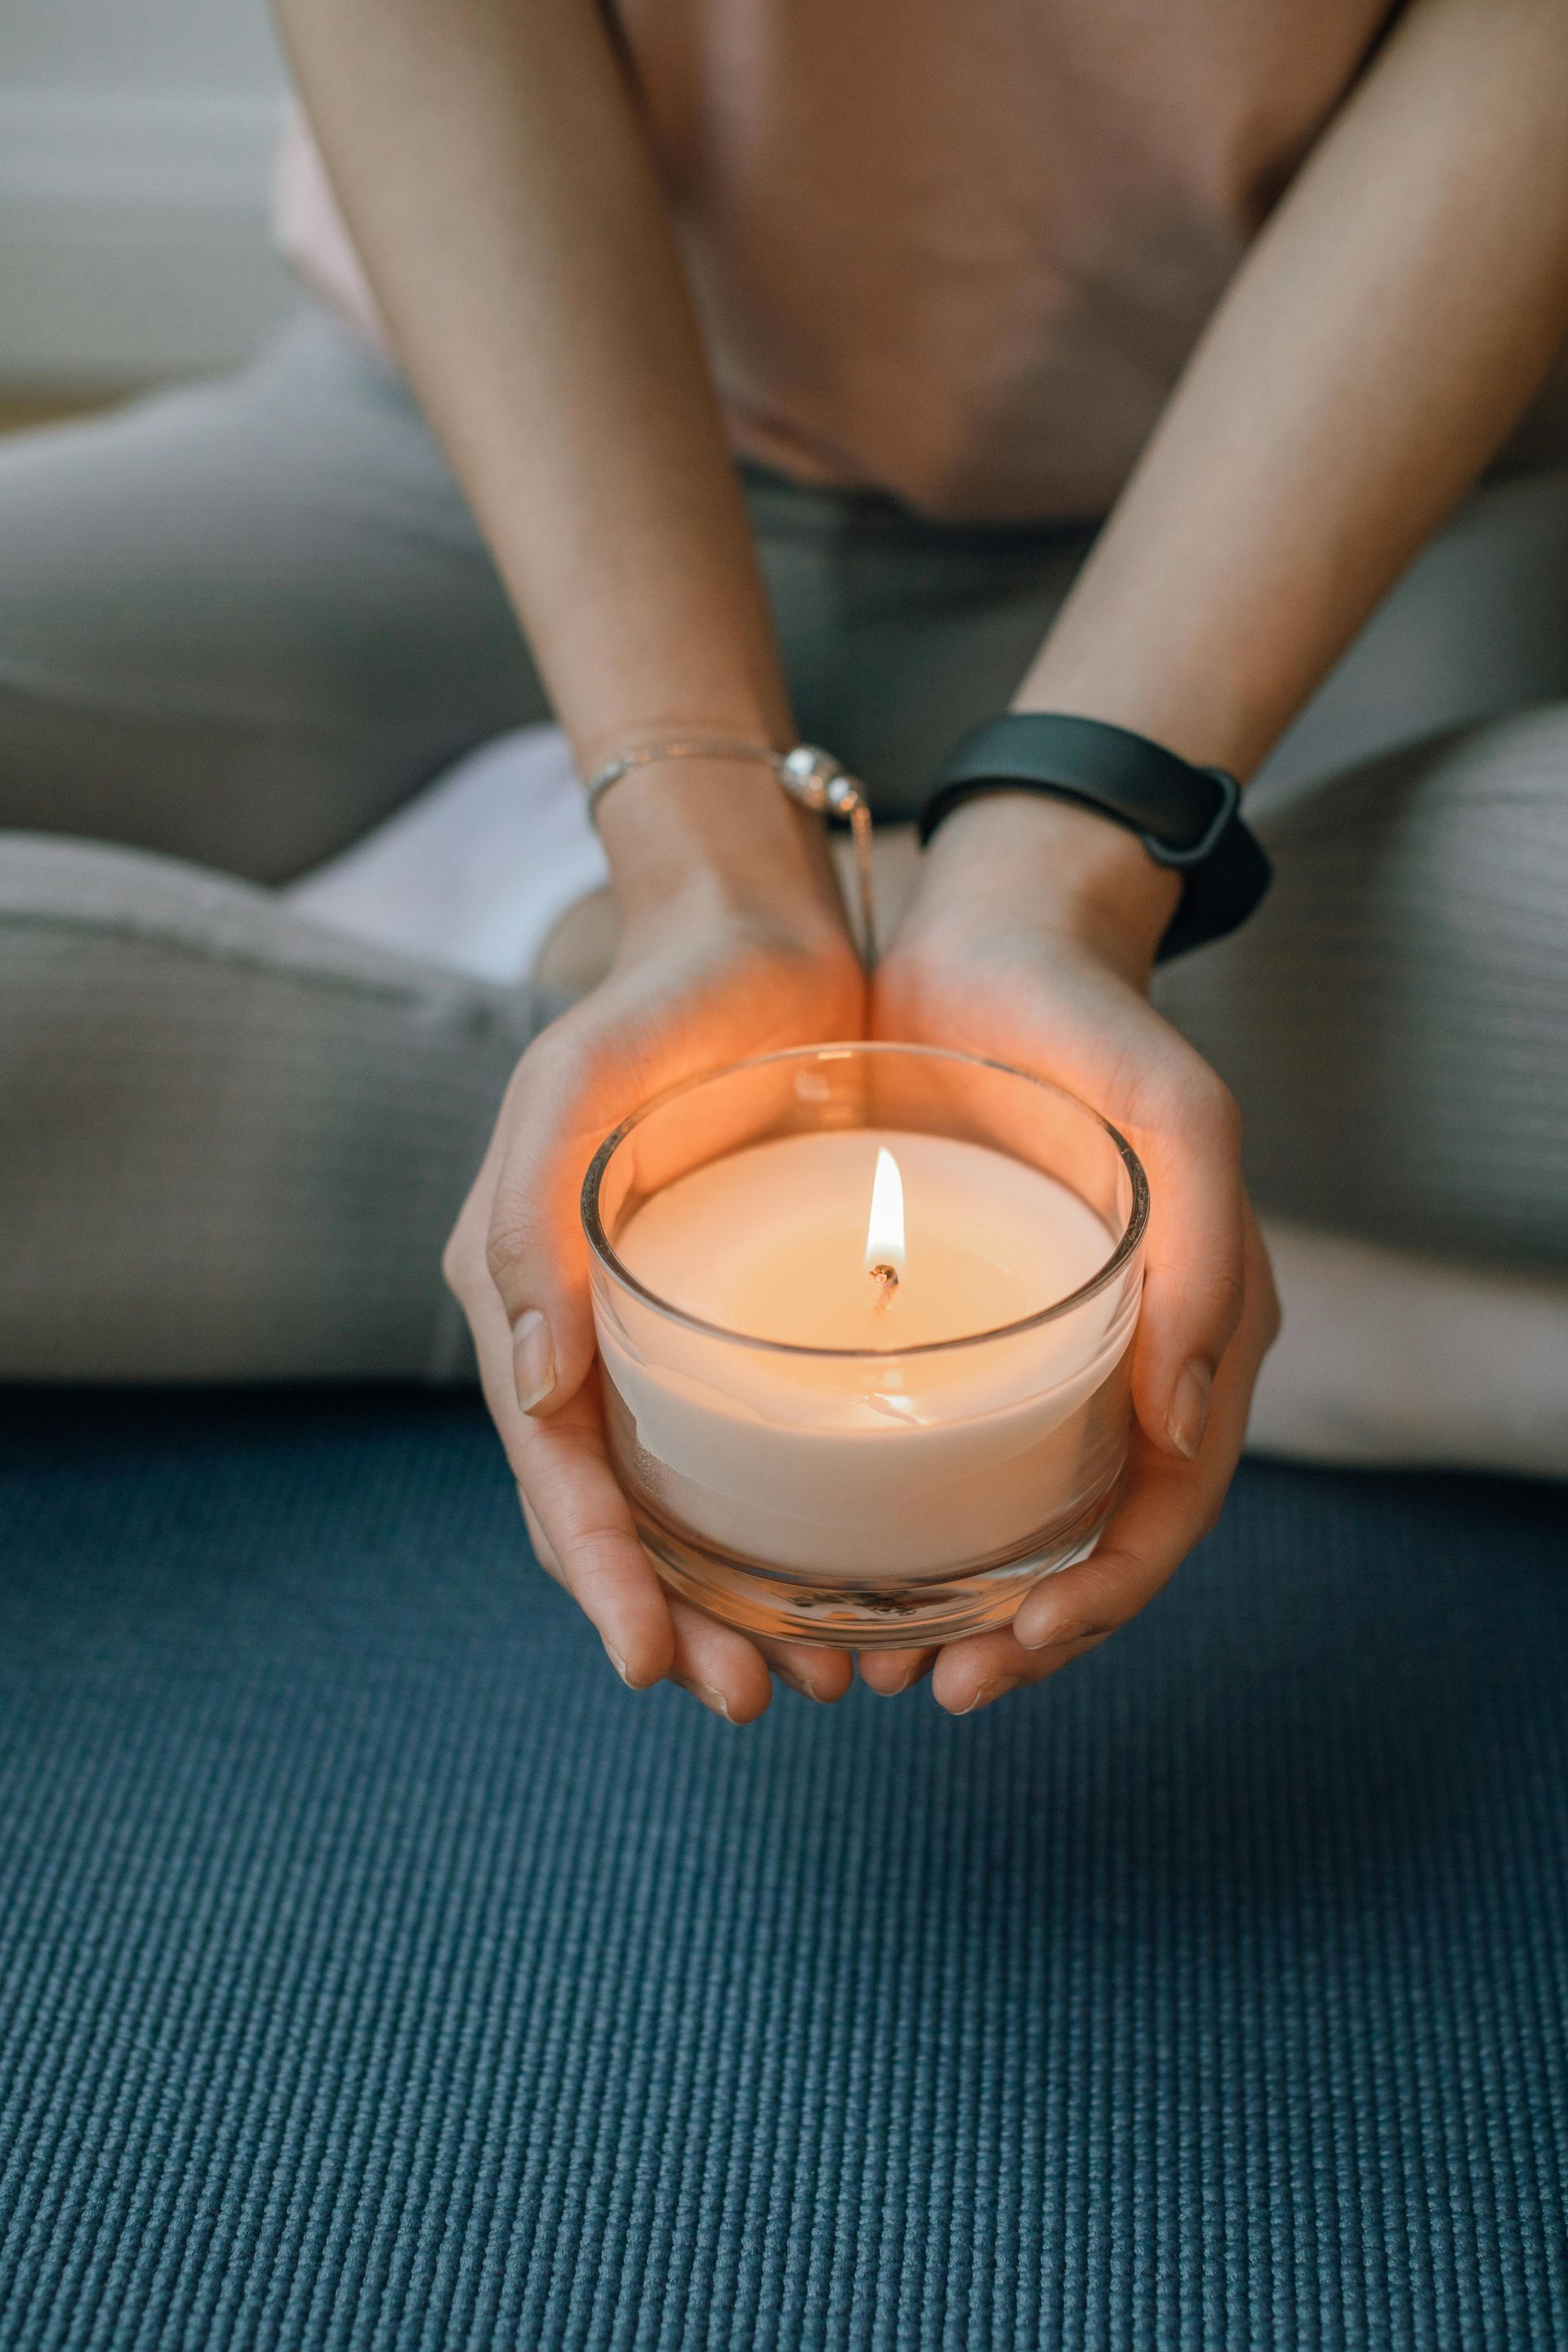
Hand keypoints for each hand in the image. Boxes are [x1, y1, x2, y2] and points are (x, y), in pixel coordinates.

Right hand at [443, 759, 865, 1720]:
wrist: (752, 939)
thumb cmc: (652, 1009)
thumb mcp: (569, 1093)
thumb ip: (527, 1231)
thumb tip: (534, 1394)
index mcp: (529, 1302)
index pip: (555, 1471)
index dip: (599, 1578)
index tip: (655, 1666)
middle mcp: (595, 1341)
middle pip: (624, 1519)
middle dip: (678, 1623)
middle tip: (752, 1700)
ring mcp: (678, 1340)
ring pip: (695, 1510)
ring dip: (742, 1606)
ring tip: (816, 1679)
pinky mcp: (759, 1324)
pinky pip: (764, 1454)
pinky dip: (795, 1533)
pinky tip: (854, 1582)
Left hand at [860, 791, 1279, 1712]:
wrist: (991, 941)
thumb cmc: (1091, 1026)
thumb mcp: (1177, 1117)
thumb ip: (1205, 1260)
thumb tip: (1181, 1433)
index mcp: (1195, 1339)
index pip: (1164, 1513)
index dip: (1099, 1607)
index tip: (1004, 1661)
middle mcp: (1121, 1362)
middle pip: (1083, 1543)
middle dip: (1013, 1638)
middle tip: (919, 1688)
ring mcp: (1035, 1348)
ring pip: (1008, 1518)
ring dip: (948, 1607)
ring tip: (863, 1663)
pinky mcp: (954, 1323)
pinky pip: (938, 1449)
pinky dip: (898, 1525)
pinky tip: (828, 1562)